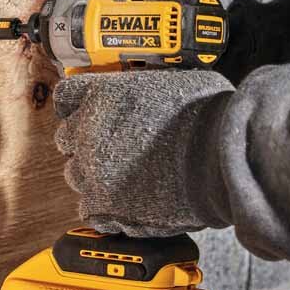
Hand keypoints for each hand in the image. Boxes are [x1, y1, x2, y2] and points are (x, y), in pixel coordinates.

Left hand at [53, 70, 233, 236]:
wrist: (223, 159)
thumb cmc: (210, 117)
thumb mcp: (172, 81)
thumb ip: (143, 89)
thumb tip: (145, 96)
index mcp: (101, 94)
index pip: (66, 97)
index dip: (79, 105)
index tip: (88, 112)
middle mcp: (87, 130)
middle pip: (66, 138)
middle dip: (86, 142)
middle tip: (115, 148)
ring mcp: (92, 170)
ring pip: (75, 174)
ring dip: (94, 176)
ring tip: (127, 178)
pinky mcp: (104, 205)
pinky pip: (88, 209)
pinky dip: (104, 209)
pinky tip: (128, 203)